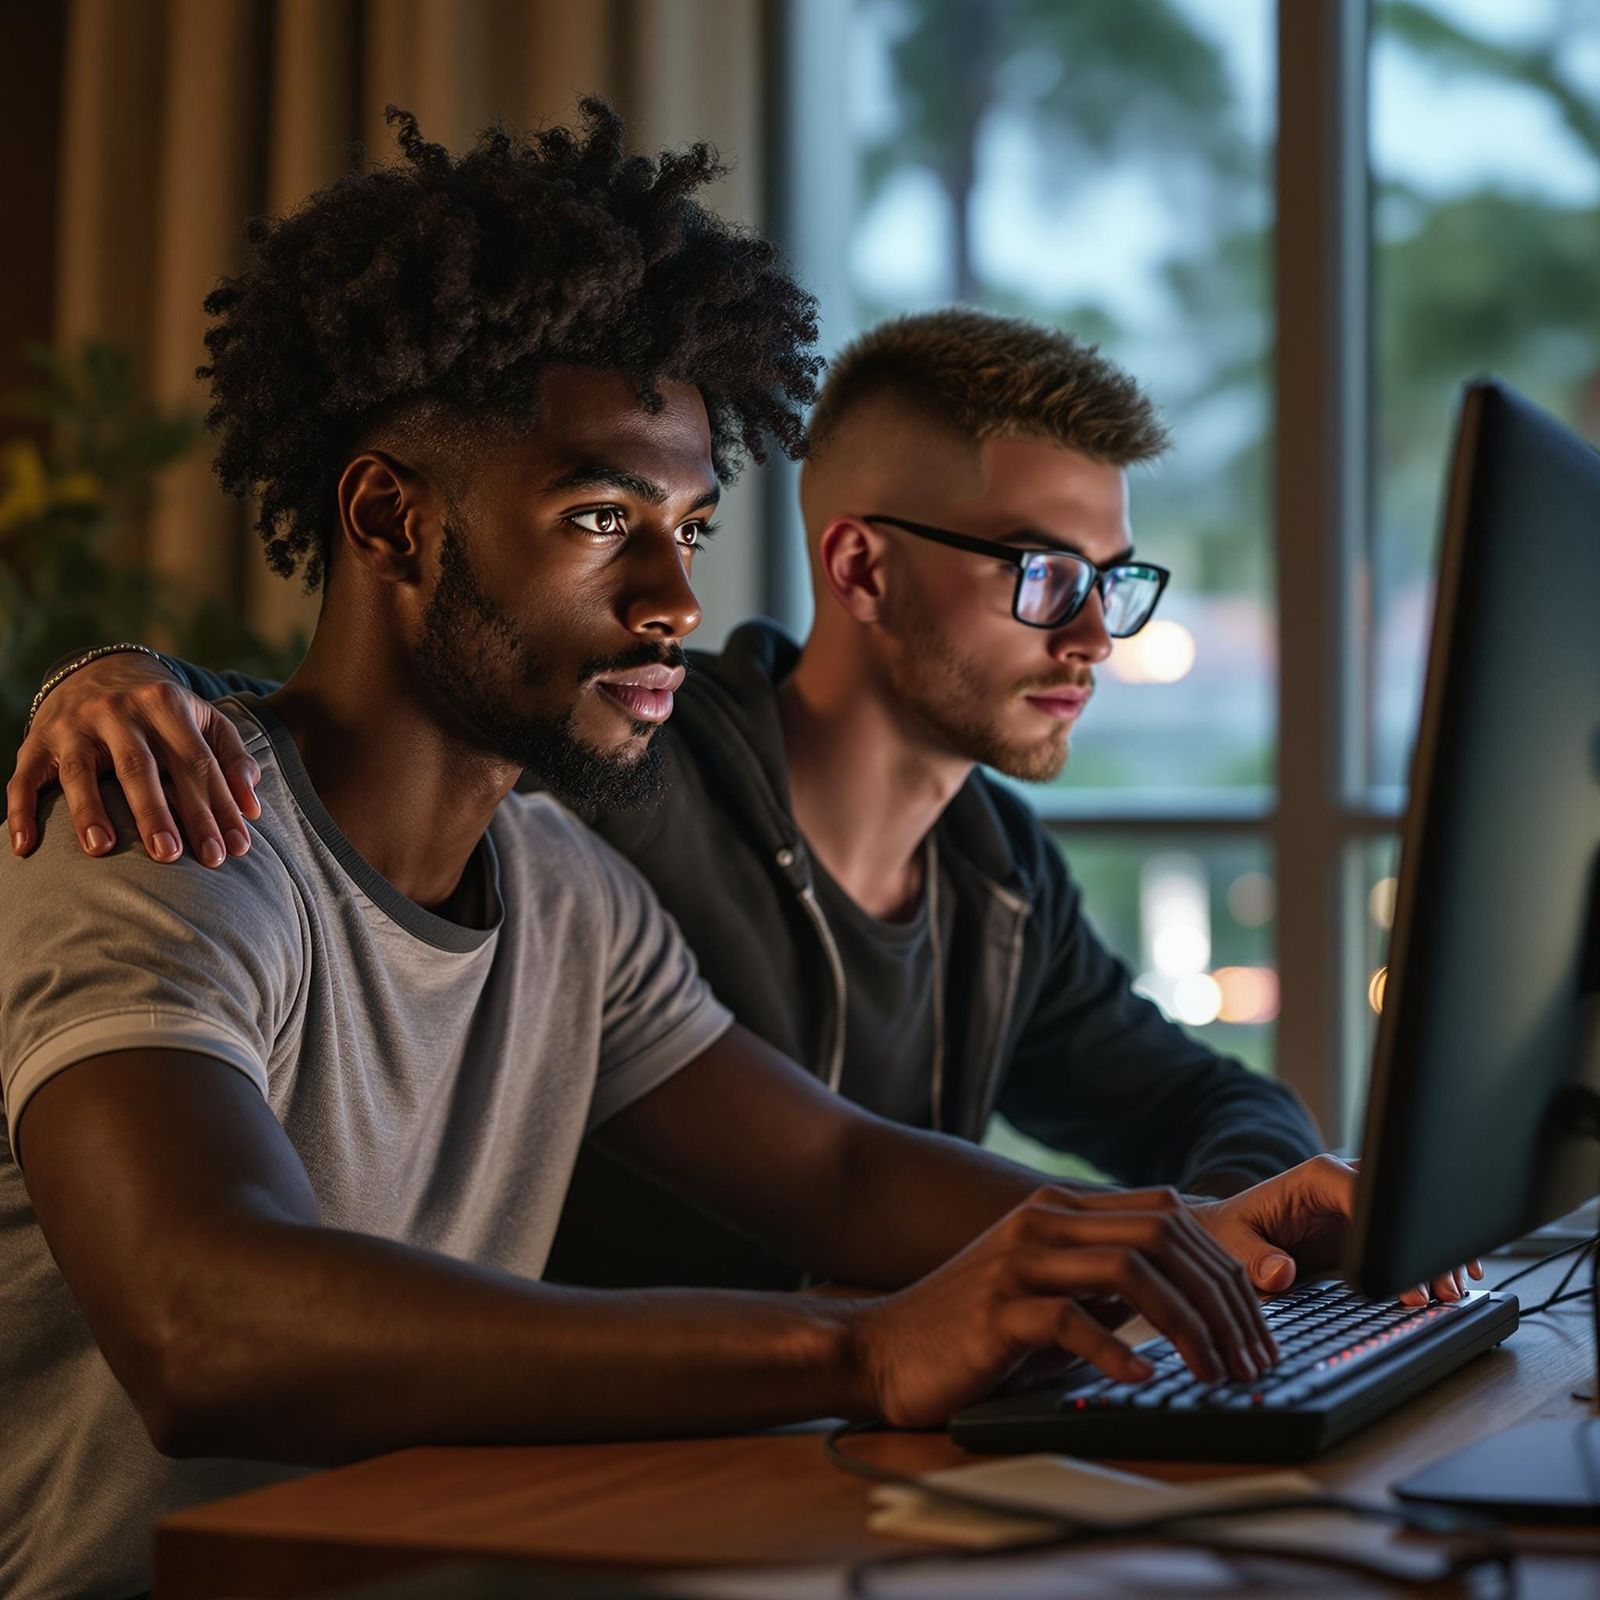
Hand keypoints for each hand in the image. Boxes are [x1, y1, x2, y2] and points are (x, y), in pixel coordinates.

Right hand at [7, 652, 259, 867]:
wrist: (99, 669)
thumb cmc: (163, 711)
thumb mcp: (204, 719)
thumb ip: (232, 757)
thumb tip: (252, 807)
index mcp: (166, 704)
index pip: (195, 762)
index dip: (216, 807)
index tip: (232, 850)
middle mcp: (118, 711)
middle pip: (140, 767)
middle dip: (157, 813)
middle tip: (173, 856)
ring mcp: (74, 725)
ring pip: (80, 770)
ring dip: (90, 811)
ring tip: (103, 850)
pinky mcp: (37, 741)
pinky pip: (24, 778)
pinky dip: (22, 812)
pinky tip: (26, 849)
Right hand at [846, 1185, 1276, 1429]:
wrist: (885, 1350)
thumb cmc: (973, 1333)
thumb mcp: (1051, 1295)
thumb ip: (1106, 1283)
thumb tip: (1186, 1294)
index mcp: (1060, 1212)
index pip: (1167, 1216)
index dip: (1224, 1267)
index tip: (1254, 1326)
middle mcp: (1042, 1224)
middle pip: (1162, 1238)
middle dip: (1221, 1300)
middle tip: (1251, 1359)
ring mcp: (1017, 1263)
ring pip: (1129, 1271)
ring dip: (1187, 1326)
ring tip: (1213, 1372)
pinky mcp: (995, 1311)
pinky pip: (1070, 1320)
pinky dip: (1116, 1351)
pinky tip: (1141, 1380)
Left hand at [1190, 1153, 1483, 1305]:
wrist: (1228, 1232)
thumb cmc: (1228, 1232)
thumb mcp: (1232, 1244)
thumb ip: (1254, 1258)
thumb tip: (1279, 1273)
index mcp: (1315, 1178)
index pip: (1364, 1190)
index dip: (1387, 1229)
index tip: (1406, 1270)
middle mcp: (1344, 1186)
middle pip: (1398, 1204)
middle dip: (1423, 1242)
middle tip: (1443, 1288)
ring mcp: (1359, 1208)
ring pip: (1408, 1221)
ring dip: (1433, 1254)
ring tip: (1451, 1292)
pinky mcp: (1366, 1231)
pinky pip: (1406, 1238)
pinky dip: (1430, 1256)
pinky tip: (1457, 1276)